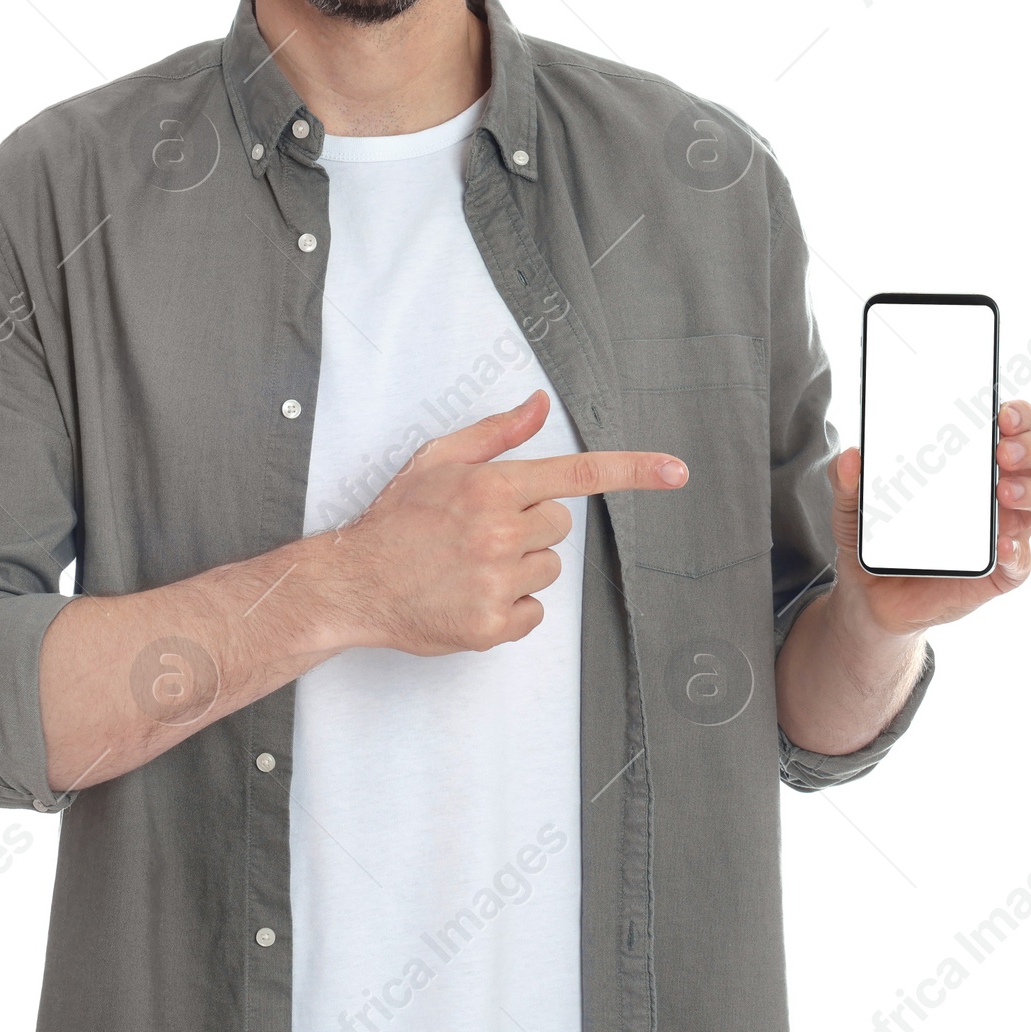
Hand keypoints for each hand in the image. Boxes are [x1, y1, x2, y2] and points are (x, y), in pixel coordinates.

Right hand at [320, 389, 687, 656]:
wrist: (354, 581)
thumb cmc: (395, 520)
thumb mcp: (438, 460)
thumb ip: (496, 433)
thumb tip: (539, 405)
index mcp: (490, 488)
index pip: (577, 474)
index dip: (633, 471)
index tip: (675, 472)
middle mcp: (498, 534)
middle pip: (560, 525)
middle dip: (531, 525)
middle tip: (484, 532)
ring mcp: (496, 583)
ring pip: (548, 568)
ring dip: (521, 567)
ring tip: (470, 565)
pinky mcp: (492, 626)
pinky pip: (534, 612)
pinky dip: (512, 607)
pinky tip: (472, 594)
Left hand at [828, 398, 1030, 637]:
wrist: (871, 595)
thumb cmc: (877, 537)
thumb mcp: (853, 506)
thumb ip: (847, 480)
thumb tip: (850, 456)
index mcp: (974, 463)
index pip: (1016, 425)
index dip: (1020, 413)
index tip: (1000, 412)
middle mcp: (1002, 488)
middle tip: (1002, 450)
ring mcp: (1008, 529)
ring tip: (1002, 490)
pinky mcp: (1001, 570)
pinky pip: (1023, 560)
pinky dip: (1018, 549)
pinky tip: (1001, 543)